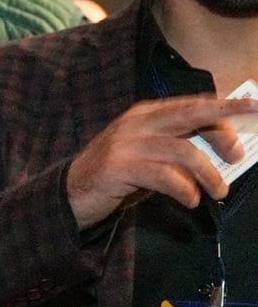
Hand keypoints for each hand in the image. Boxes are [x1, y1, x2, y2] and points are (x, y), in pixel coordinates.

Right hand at [65, 95, 254, 228]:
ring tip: (219, 191)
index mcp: (145, 114)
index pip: (192, 105)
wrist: (68, 195)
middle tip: (243, 150)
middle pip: (191, 116)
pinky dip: (184, 189)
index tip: (253, 108)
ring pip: (183, 151)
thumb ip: (176, 148)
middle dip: (224, 127)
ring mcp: (126, 143)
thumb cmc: (114, 177)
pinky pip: (164, 176)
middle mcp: (137, 123)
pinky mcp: (118, 167)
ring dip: (208, 174)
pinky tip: (190, 201)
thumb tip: (222, 153)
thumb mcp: (147, 156)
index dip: (224, 108)